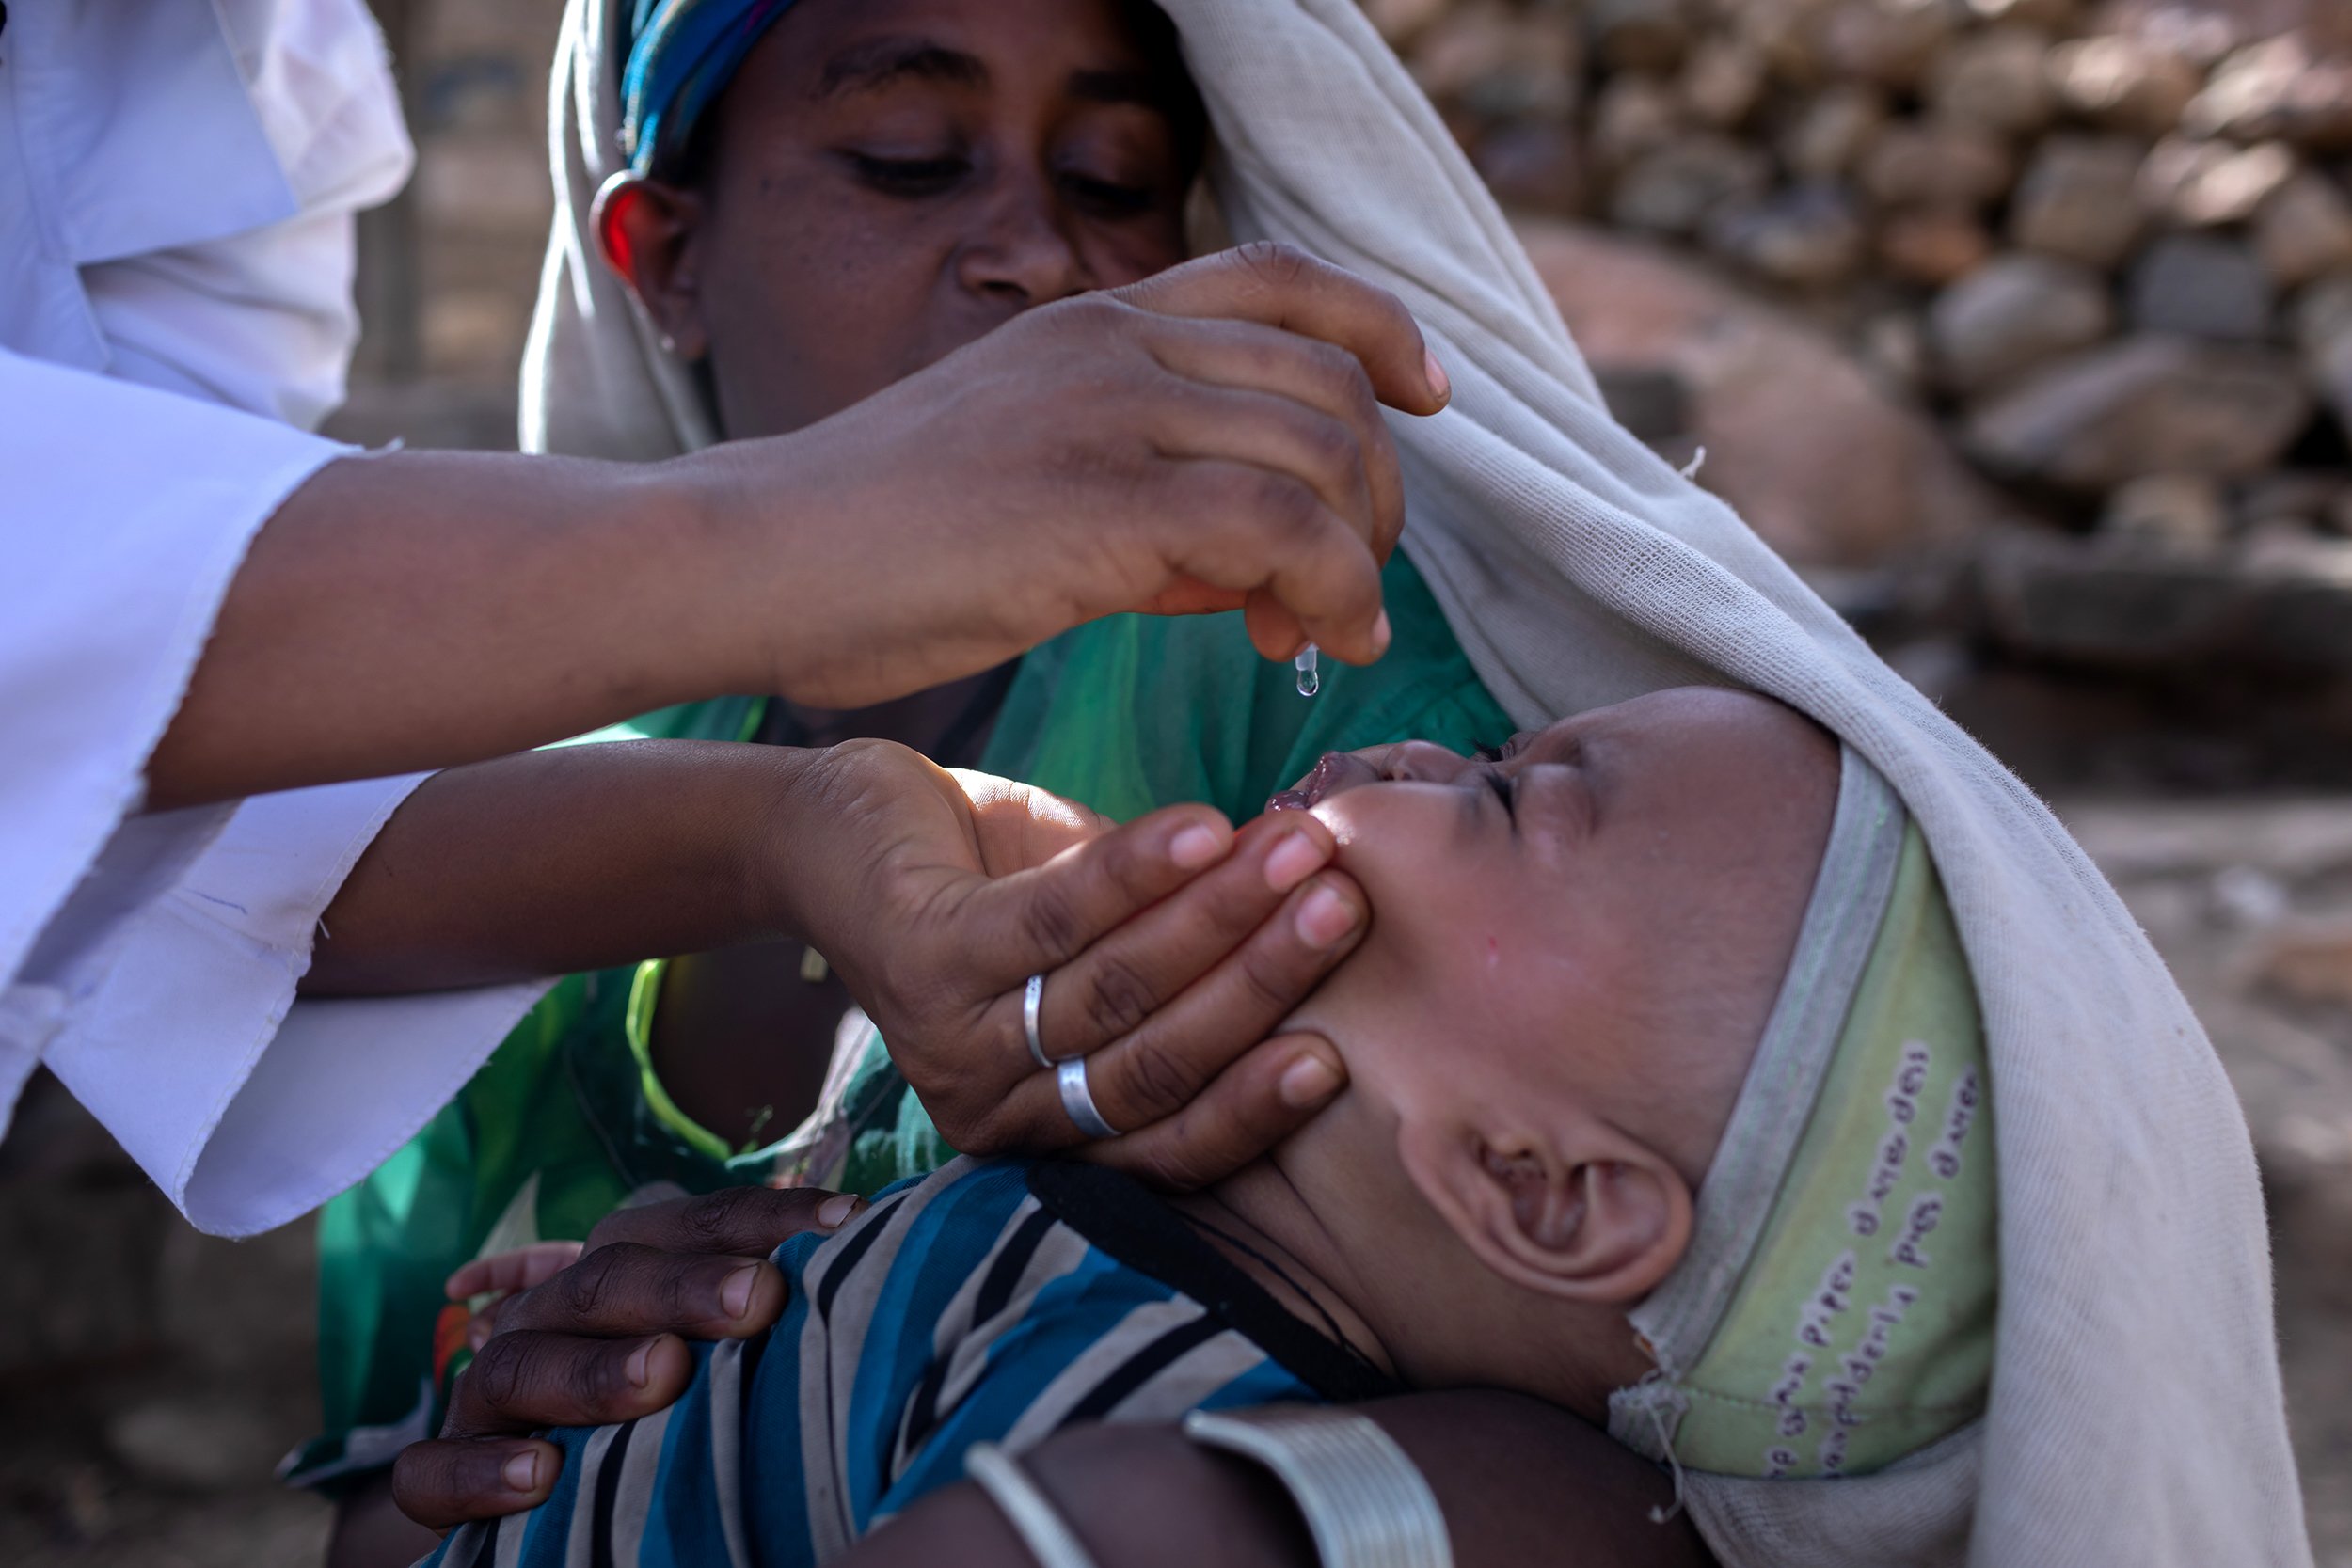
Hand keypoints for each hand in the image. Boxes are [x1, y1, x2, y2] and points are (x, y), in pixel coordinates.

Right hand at [389, 1185, 861, 1530]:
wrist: (520, 1482)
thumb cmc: (657, 1412)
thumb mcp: (712, 1357)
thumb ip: (767, 1313)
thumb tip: (877, 1256)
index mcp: (621, 1273)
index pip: (695, 1227)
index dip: (766, 1219)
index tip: (847, 1220)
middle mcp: (553, 1314)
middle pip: (609, 1280)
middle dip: (686, 1285)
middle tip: (759, 1298)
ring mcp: (490, 1392)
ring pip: (524, 1363)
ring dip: (596, 1370)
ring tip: (664, 1375)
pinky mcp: (441, 1467)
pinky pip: (434, 1468)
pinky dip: (479, 1471)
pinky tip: (539, 1475)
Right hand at [714, 243, 1449, 709]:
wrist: (753, 559)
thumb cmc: (871, 546)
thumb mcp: (1020, 478)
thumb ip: (1140, 499)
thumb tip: (1245, 564)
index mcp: (1091, 321)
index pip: (1280, 281)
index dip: (1378, 328)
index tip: (1425, 395)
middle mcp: (1114, 342)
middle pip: (1328, 381)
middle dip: (1374, 490)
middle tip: (1347, 585)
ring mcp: (1110, 411)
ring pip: (1322, 451)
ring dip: (1359, 553)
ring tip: (1326, 631)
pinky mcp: (1102, 499)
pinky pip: (1281, 526)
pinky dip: (1329, 588)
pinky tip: (1304, 645)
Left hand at [777, 739, 1367, 1189]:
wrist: (837, 833)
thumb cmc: (988, 888)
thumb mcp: (1092, 940)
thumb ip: (1183, 948)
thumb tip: (1317, 912)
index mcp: (1043, 1124)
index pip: (1166, 1141)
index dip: (1254, 1104)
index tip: (1336, 1059)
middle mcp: (993, 1106)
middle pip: (1152, 1063)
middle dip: (1262, 984)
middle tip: (1342, 908)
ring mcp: (951, 1036)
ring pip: (1114, 989)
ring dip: (1221, 914)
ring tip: (1298, 851)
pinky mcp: (923, 953)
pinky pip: (1053, 917)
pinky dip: (1138, 871)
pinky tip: (1205, 827)